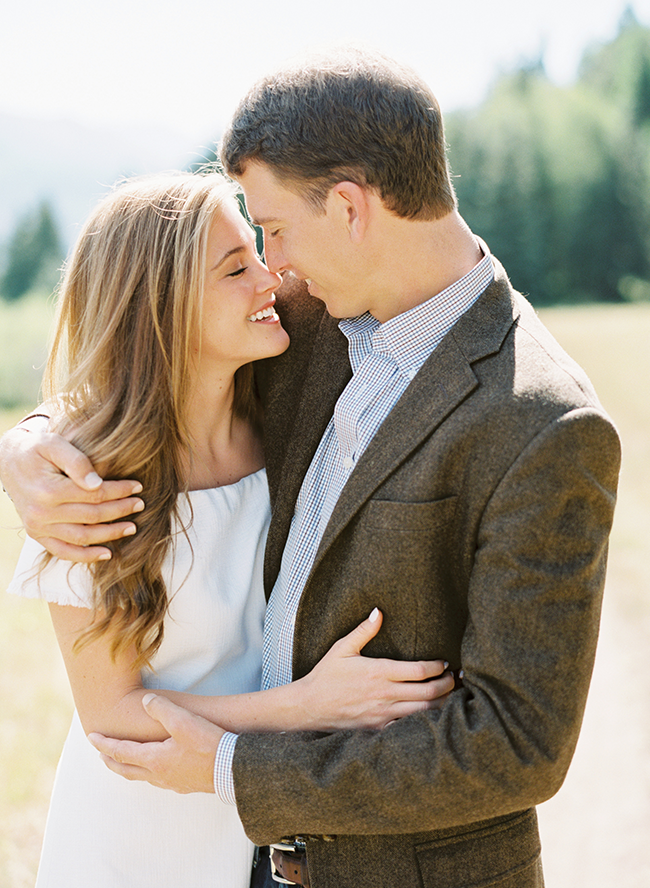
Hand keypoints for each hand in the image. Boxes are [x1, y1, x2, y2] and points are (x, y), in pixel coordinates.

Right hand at [0, 426, 143, 561]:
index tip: (138, 487)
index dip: (119, 491)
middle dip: (120, 511)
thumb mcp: (54, 444)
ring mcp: (38, 527)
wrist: (7, 461)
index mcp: (49, 490)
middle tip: (140, 505)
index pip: (94, 494)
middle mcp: (42, 513)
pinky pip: (64, 551)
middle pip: (92, 516)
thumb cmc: (36, 449)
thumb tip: (97, 483)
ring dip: (110, 534)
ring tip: (132, 527)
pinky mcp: (37, 535)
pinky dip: (86, 556)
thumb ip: (77, 461)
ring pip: (82, 537)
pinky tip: (107, 553)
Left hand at [89, 694, 221, 792]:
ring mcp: (172, 783)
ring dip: (129, 767)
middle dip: (111, 760)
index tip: (91, 738)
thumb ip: (161, 708)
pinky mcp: (185, 786)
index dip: (104, 744)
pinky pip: (158, 780)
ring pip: (142, 777)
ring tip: (125, 760)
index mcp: (154, 759)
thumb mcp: (183, 720)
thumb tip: (144, 700)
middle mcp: (158, 775)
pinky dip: (148, 773)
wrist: (233, 770)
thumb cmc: (208, 745)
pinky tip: (157, 769)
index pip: (121, 751)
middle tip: (101, 754)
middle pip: (126, 769)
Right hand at [295, 608, 455, 730]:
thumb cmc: (326, 676)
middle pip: (428, 692)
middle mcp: (385, 695)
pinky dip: (424, 717)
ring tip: (449, 694)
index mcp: (379, 672)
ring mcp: (384, 714)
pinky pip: (409, 723)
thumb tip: (379, 612)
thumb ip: (364, 630)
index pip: (419, 670)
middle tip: (454, 679)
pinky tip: (429, 710)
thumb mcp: (342, 648)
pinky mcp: (380, 727)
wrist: (310, 707)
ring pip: (423, 711)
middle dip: (446, 685)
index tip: (443, 663)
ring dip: (440, 702)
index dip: (436, 667)